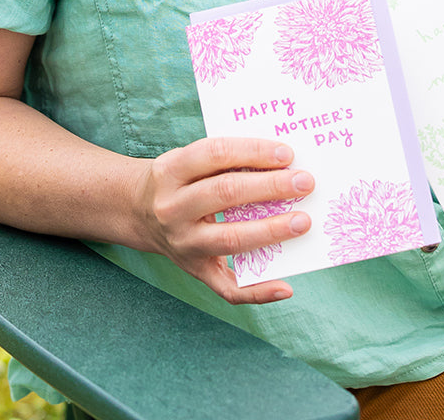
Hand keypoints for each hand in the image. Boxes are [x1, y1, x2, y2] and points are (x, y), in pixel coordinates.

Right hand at [132, 136, 313, 304]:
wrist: (139, 211)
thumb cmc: (180, 178)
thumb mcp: (188, 158)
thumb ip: (226, 158)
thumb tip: (282, 162)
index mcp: (171, 170)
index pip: (216, 154)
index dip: (253, 152)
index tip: (287, 153)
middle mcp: (173, 207)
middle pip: (225, 193)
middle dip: (270, 187)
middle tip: (305, 183)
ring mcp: (183, 243)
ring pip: (230, 239)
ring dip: (271, 230)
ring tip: (303, 222)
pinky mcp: (195, 271)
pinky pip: (227, 288)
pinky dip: (258, 291)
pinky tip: (286, 286)